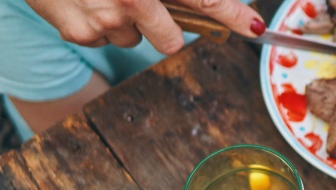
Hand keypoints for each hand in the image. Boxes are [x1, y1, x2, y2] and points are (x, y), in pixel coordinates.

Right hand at [25, 0, 263, 53]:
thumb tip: (200, 3)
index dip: (232, 13)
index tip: (254, 26)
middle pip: (171, 39)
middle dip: (164, 27)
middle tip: (144, 4)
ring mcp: (104, 18)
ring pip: (138, 39)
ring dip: (127, 21)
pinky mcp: (80, 32)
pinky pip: (106, 40)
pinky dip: (98, 23)